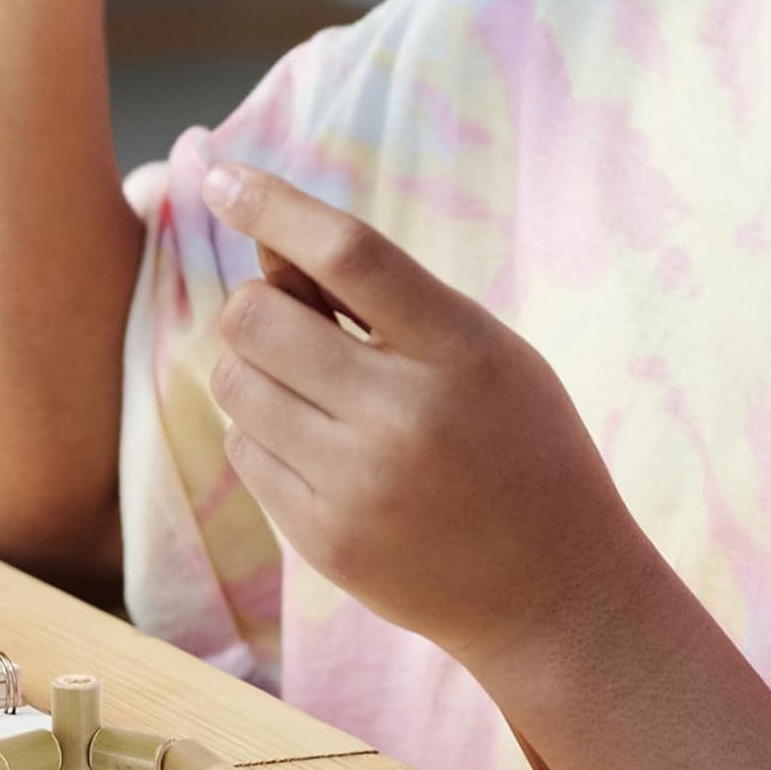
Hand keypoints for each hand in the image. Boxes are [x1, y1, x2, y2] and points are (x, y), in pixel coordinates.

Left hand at [201, 162, 644, 673]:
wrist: (551, 593)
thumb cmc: (524, 454)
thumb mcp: (486, 355)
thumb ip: (389, 304)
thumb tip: (268, 251)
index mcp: (461, 351)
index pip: (347, 251)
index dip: (272, 204)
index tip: (220, 177)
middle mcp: (404, 417)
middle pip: (257, 318)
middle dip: (259, 308)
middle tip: (298, 328)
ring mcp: (358, 486)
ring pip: (234, 385)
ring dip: (256, 373)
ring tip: (316, 396)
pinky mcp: (325, 540)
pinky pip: (245, 454)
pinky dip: (267, 438)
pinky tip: (324, 456)